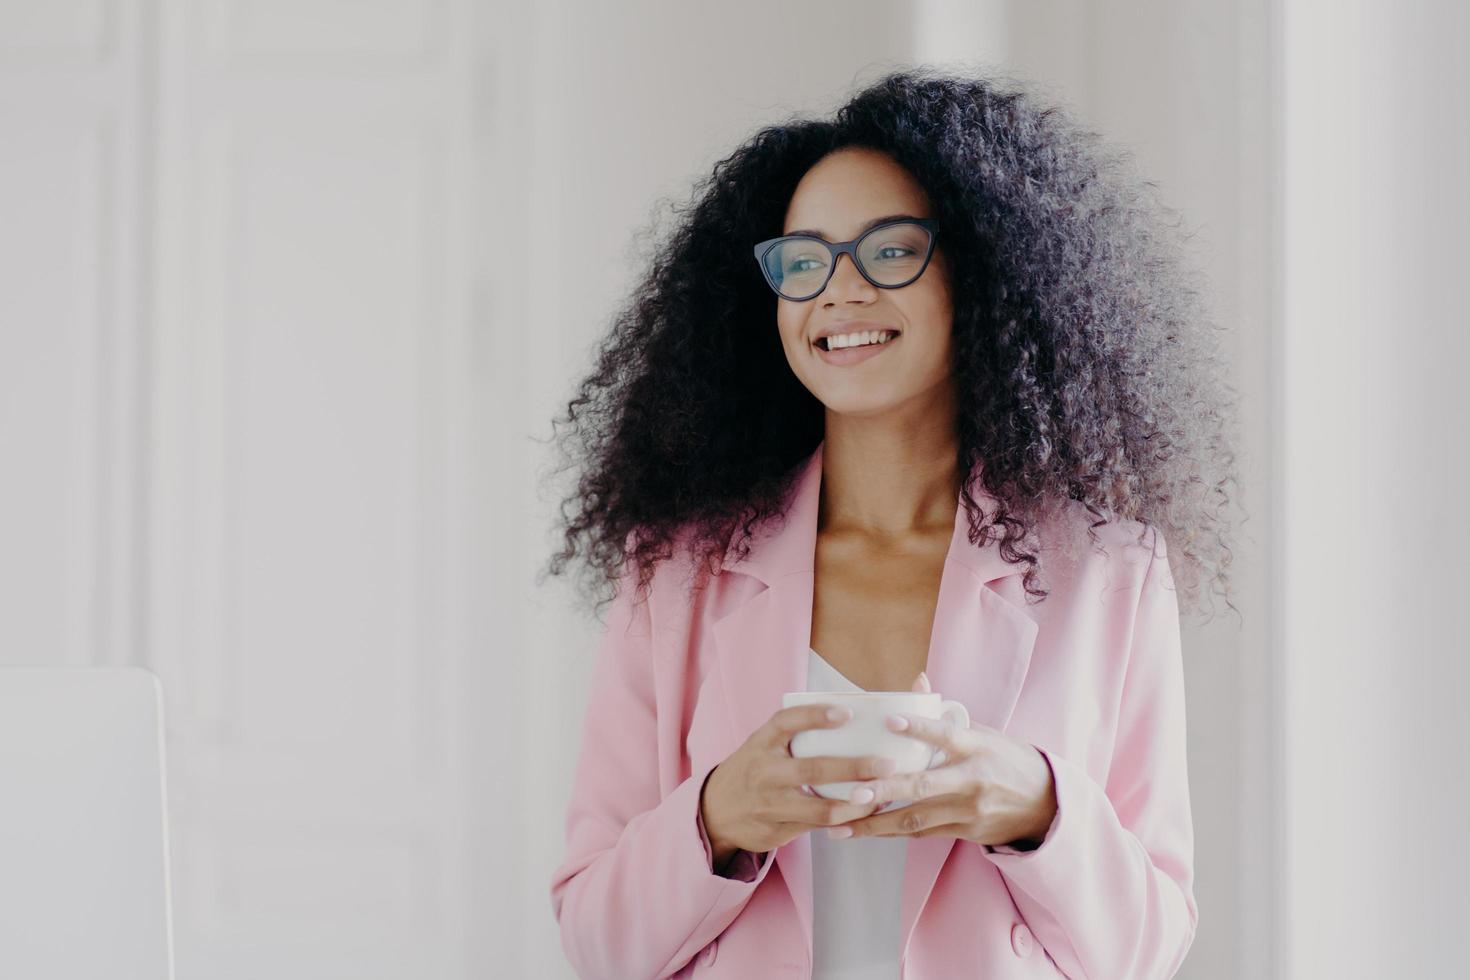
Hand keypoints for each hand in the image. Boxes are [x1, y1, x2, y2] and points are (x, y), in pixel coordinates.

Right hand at [700, 702, 893, 863]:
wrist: (714, 812)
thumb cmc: (754, 769)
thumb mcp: (763, 745)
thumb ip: (794, 733)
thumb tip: (853, 713)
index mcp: (761, 743)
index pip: (786, 722)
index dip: (816, 715)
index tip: (848, 713)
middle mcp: (764, 772)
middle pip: (811, 769)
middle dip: (853, 768)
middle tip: (887, 765)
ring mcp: (770, 805)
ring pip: (820, 808)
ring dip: (855, 804)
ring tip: (883, 795)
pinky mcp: (777, 831)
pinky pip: (819, 827)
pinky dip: (846, 820)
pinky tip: (867, 812)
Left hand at [825, 671, 1057, 847]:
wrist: (1045, 805)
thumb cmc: (1006, 760)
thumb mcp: (984, 733)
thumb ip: (945, 714)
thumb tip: (917, 678)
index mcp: (976, 747)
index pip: (945, 735)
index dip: (918, 728)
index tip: (888, 721)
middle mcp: (972, 780)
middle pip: (923, 786)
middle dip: (885, 790)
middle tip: (851, 790)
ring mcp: (968, 810)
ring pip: (915, 819)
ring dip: (875, 823)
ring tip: (839, 824)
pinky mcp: (964, 832)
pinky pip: (920, 833)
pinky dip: (890, 832)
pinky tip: (862, 831)